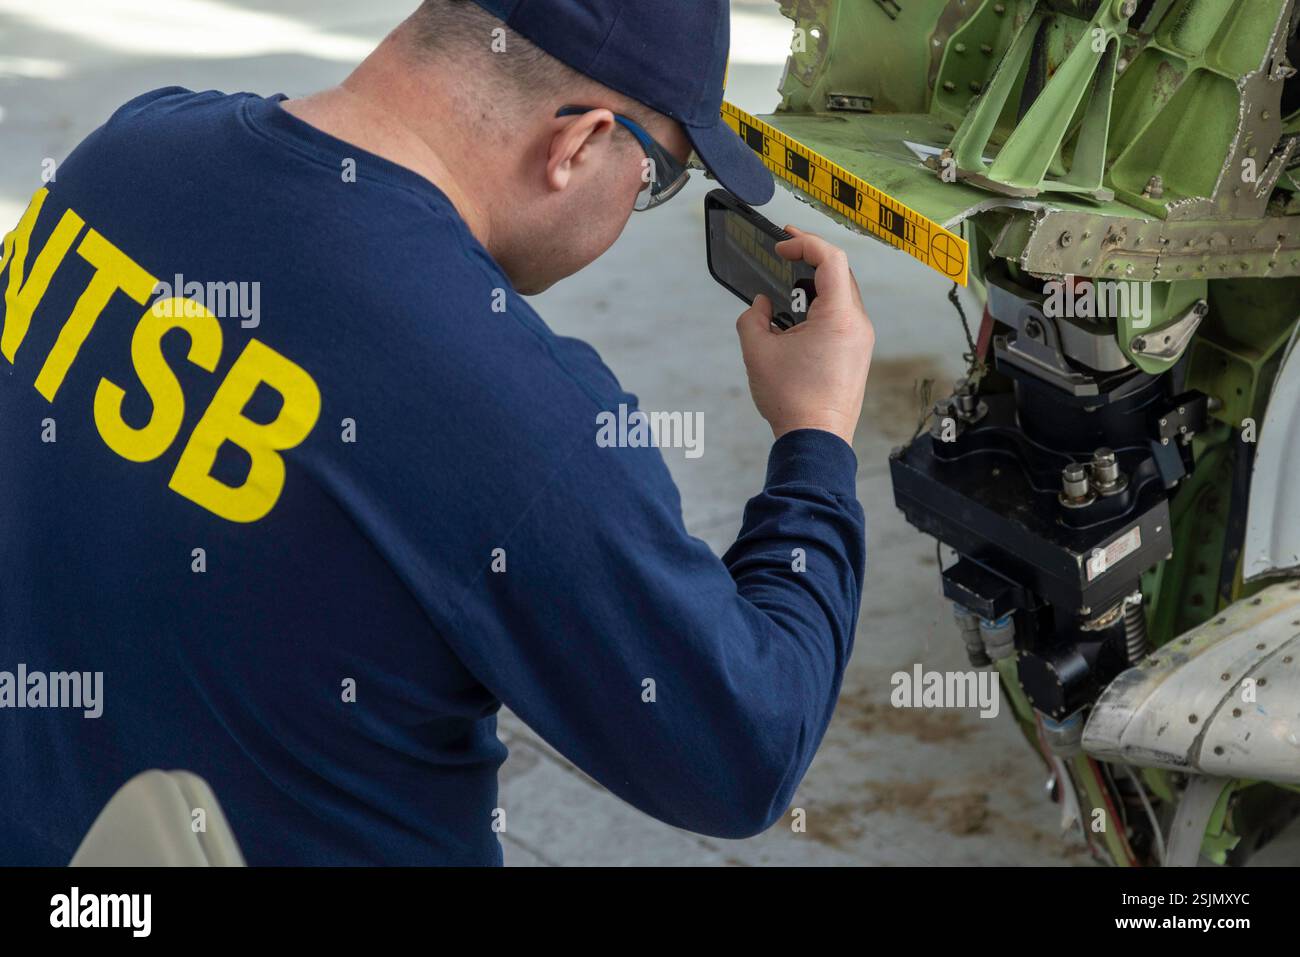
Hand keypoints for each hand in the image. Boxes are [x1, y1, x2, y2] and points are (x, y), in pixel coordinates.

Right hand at [735, 226, 874, 446]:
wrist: (816, 439)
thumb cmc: (793, 400)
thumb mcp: (757, 352)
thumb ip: (753, 319)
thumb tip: (761, 306)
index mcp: (839, 316)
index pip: (831, 259)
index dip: (804, 243)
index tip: (781, 244)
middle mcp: (858, 324)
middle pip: (840, 274)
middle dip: (810, 259)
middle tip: (785, 253)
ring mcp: (861, 341)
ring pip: (842, 296)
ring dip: (815, 285)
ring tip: (787, 289)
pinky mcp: (857, 355)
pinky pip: (843, 318)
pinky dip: (821, 308)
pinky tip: (798, 319)